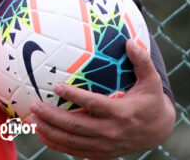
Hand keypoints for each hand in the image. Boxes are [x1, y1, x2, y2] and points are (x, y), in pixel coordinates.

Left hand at [24, 39, 174, 158]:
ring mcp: (105, 145)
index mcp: (122, 113)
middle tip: (35, 105)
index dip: (75, 97)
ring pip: (72, 141)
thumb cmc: (151, 101)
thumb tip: (130, 41)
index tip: (57, 86)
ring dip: (50, 131)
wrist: (158, 131)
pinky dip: (57, 144)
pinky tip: (42, 134)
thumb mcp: (151, 81)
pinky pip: (75, 151)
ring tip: (31, 119)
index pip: (94, 105)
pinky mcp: (101, 153)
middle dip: (53, 117)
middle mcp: (111, 132)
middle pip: (77, 126)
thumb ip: (142, 61)